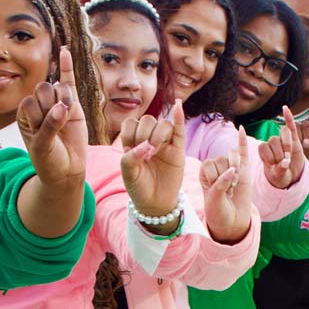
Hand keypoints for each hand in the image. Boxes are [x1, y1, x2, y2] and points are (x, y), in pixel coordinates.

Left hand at [17, 46, 87, 189]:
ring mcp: (56, 103)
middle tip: (56, 126)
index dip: (37, 117)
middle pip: (42, 90)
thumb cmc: (49, 160)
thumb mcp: (43, 147)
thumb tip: (63, 106)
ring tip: (66, 118)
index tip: (41, 134)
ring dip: (62, 100)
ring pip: (58, 88)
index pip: (28, 102)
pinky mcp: (73, 104)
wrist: (66, 170)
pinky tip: (65, 51)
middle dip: (49, 107)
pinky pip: (69, 81)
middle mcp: (39, 106)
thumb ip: (50, 126)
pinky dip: (67, 66)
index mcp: (25, 114)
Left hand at [120, 100, 186, 235]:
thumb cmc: (139, 188)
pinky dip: (179, 116)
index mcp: (134, 141)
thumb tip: (144, 146)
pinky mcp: (178, 149)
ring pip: (163, 124)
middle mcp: (149, 138)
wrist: (155, 203)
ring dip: (157, 134)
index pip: (131, 123)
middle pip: (147, 120)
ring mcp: (165, 143)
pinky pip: (179, 129)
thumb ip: (130, 158)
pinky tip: (178, 105)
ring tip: (154, 151)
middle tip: (144, 155)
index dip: (130, 134)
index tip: (129, 151)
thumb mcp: (128, 174)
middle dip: (143, 134)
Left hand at [201, 125, 252, 243]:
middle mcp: (216, 168)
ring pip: (232, 156)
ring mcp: (231, 168)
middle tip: (227, 191)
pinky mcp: (244, 170)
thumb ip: (220, 185)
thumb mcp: (214, 200)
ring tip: (234, 185)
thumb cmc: (219, 212)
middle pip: (220, 159)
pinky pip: (243, 152)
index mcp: (204, 173)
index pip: (208, 164)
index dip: (213, 176)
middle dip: (225, 175)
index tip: (214, 191)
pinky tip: (242, 129)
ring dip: (234, 169)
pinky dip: (242, 141)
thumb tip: (232, 171)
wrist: (232, 222)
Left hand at [258, 106, 306, 188]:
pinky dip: (288, 117)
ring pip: (283, 134)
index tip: (275, 167)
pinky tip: (285, 108)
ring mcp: (282, 140)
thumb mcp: (279, 177)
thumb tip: (284, 162)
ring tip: (289, 155)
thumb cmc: (281, 176)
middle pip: (274, 140)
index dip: (270, 157)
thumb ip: (280, 170)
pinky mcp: (294, 138)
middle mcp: (271, 143)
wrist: (291, 176)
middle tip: (284, 164)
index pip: (263, 147)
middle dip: (280, 153)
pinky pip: (290, 126)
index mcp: (263, 151)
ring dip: (286, 144)